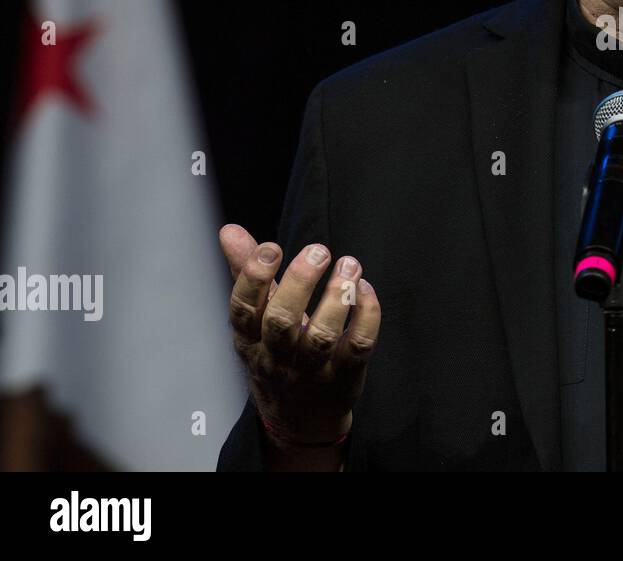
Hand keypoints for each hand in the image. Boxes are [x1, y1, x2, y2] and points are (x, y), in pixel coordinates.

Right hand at [219, 225, 380, 464]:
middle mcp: (277, 356)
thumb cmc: (276, 354)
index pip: (243, 310)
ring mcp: (311, 369)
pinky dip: (366, 317)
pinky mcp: (344, 375)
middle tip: (318, 250)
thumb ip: (246, 273)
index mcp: (250, 339)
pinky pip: (357, 347)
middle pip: (282, 322)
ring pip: (321, 336)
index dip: (254, 278)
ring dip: (337, 297)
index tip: (271, 247)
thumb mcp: (255, 319)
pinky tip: (365, 290)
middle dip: (299, 283)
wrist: (300, 418)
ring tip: (350, 265)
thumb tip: (229, 231)